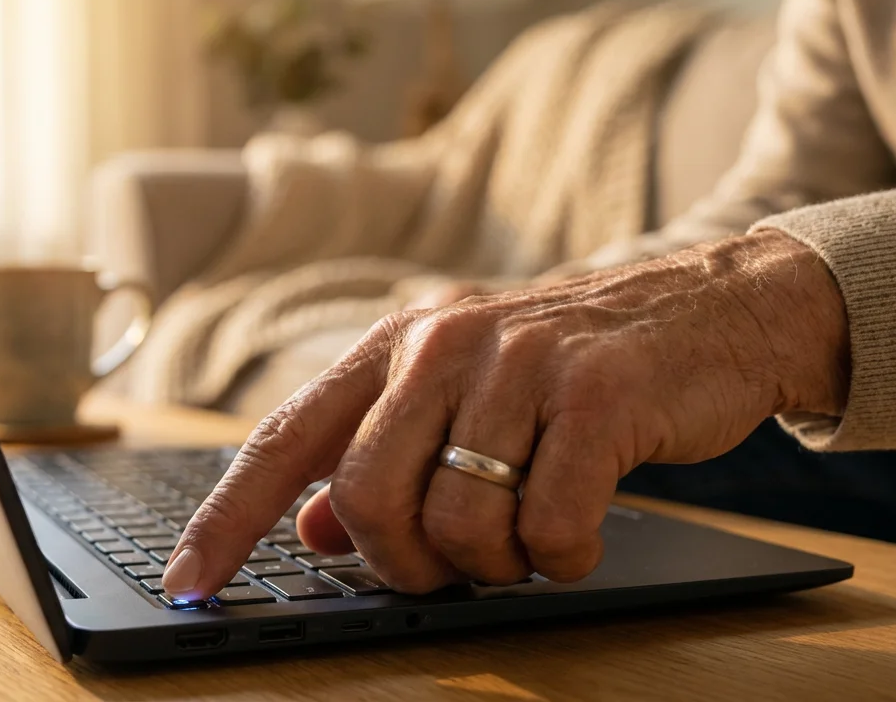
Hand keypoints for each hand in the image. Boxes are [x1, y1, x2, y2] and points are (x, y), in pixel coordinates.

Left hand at [161, 231, 849, 598]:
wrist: (707, 311)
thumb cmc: (568, 368)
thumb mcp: (461, 395)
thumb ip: (379, 457)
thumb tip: (312, 531)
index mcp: (394, 346)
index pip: (284, 439)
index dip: (228, 519)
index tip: (188, 583)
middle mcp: (442, 344)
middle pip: (368, 500)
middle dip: (406, 564)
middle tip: (452, 565)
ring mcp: (521, 365)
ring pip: (458, 523)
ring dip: (494, 565)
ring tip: (528, 537)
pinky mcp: (597, 395)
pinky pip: (548, 527)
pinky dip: (560, 558)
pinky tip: (579, 534)